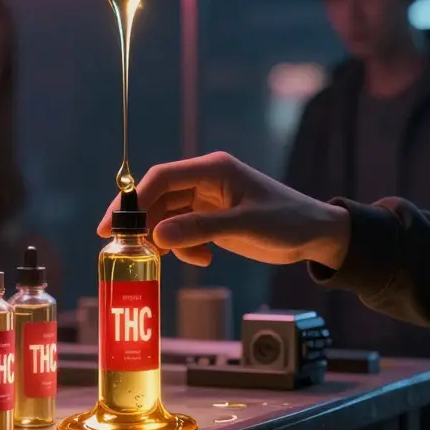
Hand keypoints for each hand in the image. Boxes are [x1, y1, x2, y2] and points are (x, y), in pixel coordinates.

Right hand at [96, 152, 351, 268]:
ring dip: (162, 238)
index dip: (134, 199)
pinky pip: (182, 230)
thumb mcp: (245, 226)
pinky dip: (183, 247)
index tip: (114, 224)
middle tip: (117, 244)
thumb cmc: (288, 222)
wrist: (316, 235)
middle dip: (141, 221)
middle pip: (158, 196)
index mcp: (214, 169)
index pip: (162, 177)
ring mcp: (207, 200)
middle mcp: (206, 181)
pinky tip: (203, 260)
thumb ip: (201, 229)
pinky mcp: (211, 218)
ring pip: (167, 215)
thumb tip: (158, 236)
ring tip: (165, 259)